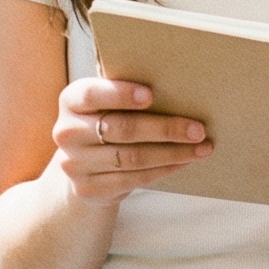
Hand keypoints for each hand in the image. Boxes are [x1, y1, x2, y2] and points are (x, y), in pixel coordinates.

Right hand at [48, 77, 210, 203]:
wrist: (82, 165)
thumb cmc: (106, 119)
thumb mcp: (107, 101)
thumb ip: (126, 89)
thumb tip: (177, 79)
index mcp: (71, 101)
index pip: (92, 94)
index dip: (121, 94)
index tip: (152, 95)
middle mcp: (67, 132)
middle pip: (122, 129)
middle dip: (166, 129)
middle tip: (198, 129)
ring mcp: (74, 164)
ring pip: (133, 158)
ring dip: (173, 153)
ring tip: (201, 147)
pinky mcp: (88, 189)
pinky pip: (134, 179)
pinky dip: (164, 169)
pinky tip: (183, 161)